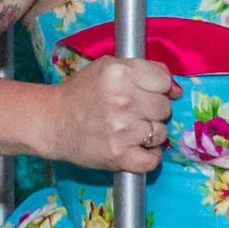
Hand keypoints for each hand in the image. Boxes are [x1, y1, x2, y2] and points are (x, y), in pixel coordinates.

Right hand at [43, 55, 177, 172]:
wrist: (52, 121)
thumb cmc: (81, 93)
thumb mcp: (108, 68)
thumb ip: (143, 70)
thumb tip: (176, 88)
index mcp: (121, 73)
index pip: (164, 81)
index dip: (159, 88)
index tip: (147, 93)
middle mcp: (124, 100)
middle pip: (165, 107)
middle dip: (153, 111)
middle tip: (134, 113)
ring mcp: (122, 129)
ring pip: (162, 133)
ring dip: (151, 134)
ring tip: (130, 130)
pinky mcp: (119, 155)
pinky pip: (153, 159)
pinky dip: (148, 157)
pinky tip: (136, 148)